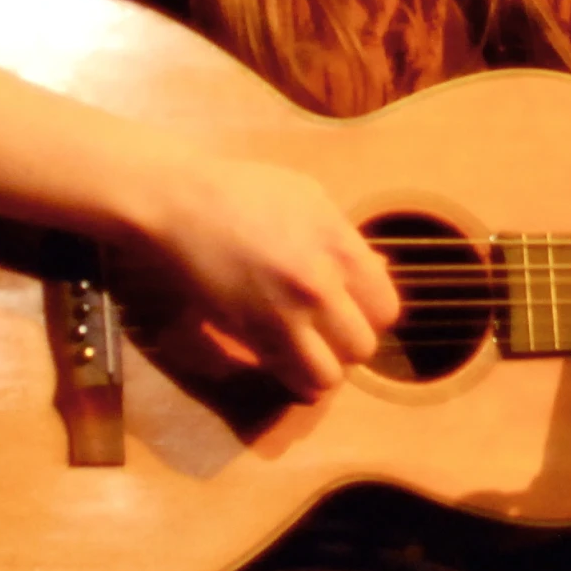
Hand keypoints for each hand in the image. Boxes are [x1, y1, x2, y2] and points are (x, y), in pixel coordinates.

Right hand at [124, 156, 400, 401]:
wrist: (184, 204)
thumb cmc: (247, 191)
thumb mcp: (311, 198)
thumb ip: (346, 239)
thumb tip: (379, 269)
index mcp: (341, 247)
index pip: (387, 309)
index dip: (372, 312)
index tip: (354, 306)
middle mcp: (322, 286)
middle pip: (363, 346)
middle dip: (350, 343)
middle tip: (331, 330)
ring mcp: (285, 315)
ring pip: (330, 376)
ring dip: (324, 368)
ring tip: (311, 350)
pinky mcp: (250, 335)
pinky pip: (291, 378)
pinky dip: (295, 378)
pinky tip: (287, 360)